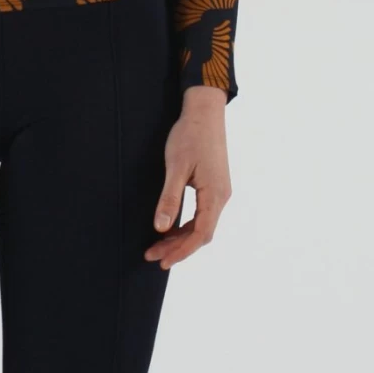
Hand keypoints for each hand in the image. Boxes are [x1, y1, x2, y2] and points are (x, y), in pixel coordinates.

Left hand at [145, 87, 231, 267]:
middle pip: (202, 233)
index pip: (200, 234)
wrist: (205, 111)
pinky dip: (186, 224)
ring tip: (157, 245)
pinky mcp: (214, 185)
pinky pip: (202, 213)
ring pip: (202, 224)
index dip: (181, 251)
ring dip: (181, 237)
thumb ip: (169, 199)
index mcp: (215, 194)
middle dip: (178, 248)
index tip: (162, 261)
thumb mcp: (176, 167)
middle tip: (152, 255)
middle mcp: (221, 196)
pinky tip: (170, 227)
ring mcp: (219, 191)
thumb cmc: (190, 136)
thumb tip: (161, 228)